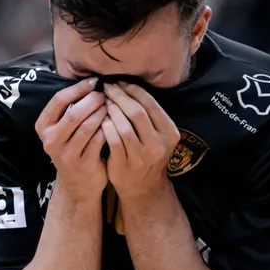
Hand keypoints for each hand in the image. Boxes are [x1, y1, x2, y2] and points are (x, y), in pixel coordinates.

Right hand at [36, 78, 108, 199]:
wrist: (78, 184)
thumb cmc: (74, 148)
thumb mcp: (63, 130)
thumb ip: (70, 108)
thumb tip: (91, 80)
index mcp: (43, 127)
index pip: (59, 100)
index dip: (78, 88)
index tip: (95, 82)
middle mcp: (51, 141)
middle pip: (74, 113)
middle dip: (93, 100)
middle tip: (107, 94)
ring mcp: (66, 154)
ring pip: (88, 126)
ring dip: (103, 113)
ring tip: (113, 105)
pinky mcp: (83, 163)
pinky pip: (100, 140)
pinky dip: (110, 128)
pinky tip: (117, 122)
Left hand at [101, 83, 179, 199]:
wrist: (143, 188)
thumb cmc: (147, 153)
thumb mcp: (157, 135)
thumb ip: (147, 114)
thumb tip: (126, 83)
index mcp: (169, 132)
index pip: (150, 103)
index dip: (132, 89)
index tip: (119, 82)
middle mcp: (159, 144)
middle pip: (137, 112)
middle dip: (119, 96)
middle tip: (107, 87)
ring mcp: (142, 156)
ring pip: (124, 126)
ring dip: (111, 110)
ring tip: (102, 101)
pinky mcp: (125, 165)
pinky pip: (112, 140)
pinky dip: (105, 127)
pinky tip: (100, 120)